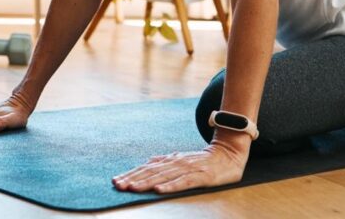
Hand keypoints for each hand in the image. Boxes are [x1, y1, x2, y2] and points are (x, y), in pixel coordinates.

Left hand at [112, 140, 248, 194]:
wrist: (229, 154)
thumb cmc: (203, 160)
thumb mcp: (181, 159)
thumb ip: (165, 161)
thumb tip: (147, 161)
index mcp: (170, 160)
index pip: (146, 167)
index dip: (131, 174)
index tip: (115, 181)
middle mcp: (176, 162)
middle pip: (151, 172)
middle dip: (133, 179)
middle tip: (118, 186)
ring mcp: (188, 169)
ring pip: (163, 176)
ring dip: (147, 182)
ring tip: (132, 188)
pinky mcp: (200, 176)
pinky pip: (183, 182)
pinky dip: (170, 186)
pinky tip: (159, 190)